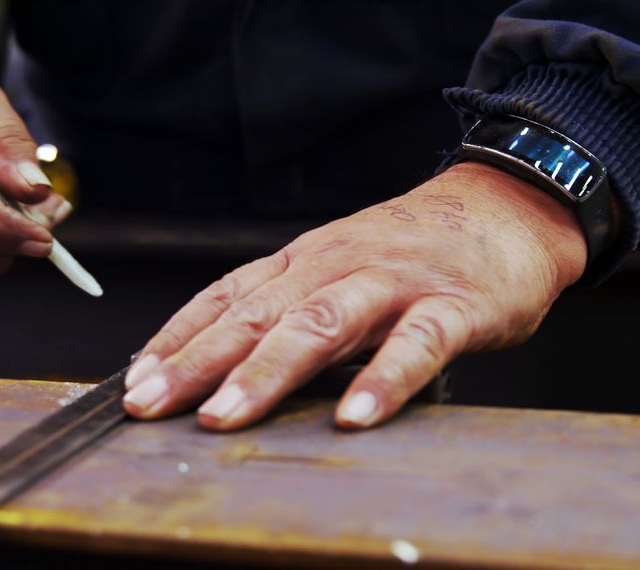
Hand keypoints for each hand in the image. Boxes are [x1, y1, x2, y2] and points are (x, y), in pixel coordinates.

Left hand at [122, 161, 587, 429]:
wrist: (504, 208)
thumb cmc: (414, 249)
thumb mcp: (339, 267)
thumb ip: (291, 308)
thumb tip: (225, 362)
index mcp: (305, 262)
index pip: (226, 298)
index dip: (177, 339)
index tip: (135, 382)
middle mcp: (337, 266)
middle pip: (257, 315)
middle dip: (197, 362)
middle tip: (152, 405)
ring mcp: (393, 283)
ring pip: (321, 325)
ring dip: (267, 371)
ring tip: (227, 415)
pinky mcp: (453, 306)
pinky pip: (415, 345)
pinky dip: (383, 380)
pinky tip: (353, 417)